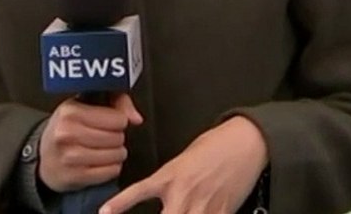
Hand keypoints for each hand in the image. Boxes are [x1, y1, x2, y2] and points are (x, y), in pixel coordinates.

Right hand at [39, 93, 143, 192]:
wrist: (43, 158)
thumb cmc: (68, 128)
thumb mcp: (85, 105)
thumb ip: (117, 102)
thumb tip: (137, 119)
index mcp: (70, 112)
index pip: (117, 118)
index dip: (118, 121)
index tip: (109, 122)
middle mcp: (67, 133)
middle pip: (118, 137)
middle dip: (117, 138)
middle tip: (106, 137)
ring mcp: (71, 157)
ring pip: (116, 155)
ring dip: (116, 153)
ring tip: (104, 150)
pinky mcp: (76, 177)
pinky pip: (111, 171)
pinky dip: (111, 167)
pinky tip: (101, 162)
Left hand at [99, 116, 267, 213]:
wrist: (245, 143)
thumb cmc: (214, 145)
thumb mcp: (183, 159)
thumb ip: (169, 181)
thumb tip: (163, 198)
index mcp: (170, 176)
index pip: (138, 192)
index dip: (119, 204)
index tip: (104, 213)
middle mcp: (182, 195)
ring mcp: (202, 208)